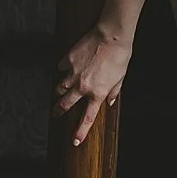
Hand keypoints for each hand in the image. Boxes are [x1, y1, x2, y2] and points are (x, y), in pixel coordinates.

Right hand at [55, 24, 129, 146]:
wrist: (112, 36)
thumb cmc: (120, 56)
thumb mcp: (120, 78)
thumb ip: (113, 93)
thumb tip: (109, 102)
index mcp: (97, 93)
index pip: (87, 118)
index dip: (80, 132)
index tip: (74, 141)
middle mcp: (83, 86)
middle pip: (65, 104)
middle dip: (58, 112)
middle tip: (55, 114)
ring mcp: (73, 73)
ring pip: (59, 88)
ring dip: (58, 92)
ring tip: (59, 92)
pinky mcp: (68, 60)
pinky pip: (60, 68)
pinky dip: (62, 70)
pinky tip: (66, 67)